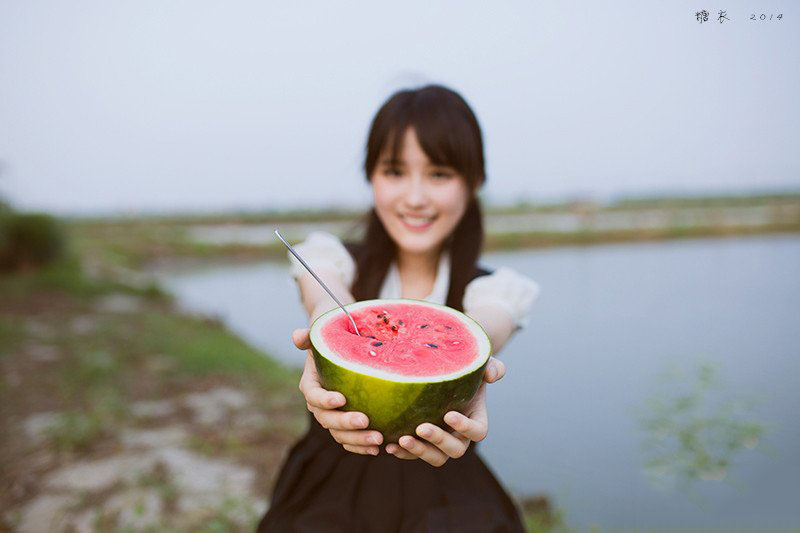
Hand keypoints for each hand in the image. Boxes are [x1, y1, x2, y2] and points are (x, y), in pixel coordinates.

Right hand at [294, 328, 382, 455]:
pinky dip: (362, 447)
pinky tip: (379, 448)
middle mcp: (319, 404)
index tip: (341, 398)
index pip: (313, 396)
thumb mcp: (322, 333)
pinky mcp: (346, 425)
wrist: (344, 348)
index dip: (324, 399)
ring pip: (340, 434)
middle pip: (327, 419)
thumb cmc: (334, 338)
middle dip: (345, 423)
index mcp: (311, 384)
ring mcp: (333, 416)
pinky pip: (351, 440)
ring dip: (357, 440)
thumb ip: (309, 336)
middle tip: (365, 421)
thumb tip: (298, 336)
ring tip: (379, 439)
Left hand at [385, 357, 505, 466]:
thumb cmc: (462, 367)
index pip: (477, 431)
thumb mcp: (478, 363)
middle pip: (455, 449)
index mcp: (476, 419)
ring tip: (402, 440)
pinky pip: (414, 455)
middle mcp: (460, 435)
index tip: (449, 414)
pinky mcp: (422, 443)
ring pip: (435, 457)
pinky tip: (389, 445)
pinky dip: (403, 453)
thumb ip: (491, 366)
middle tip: (421, 427)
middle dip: (438, 440)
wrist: (443, 372)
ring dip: (419, 451)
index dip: (465, 427)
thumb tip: (491, 375)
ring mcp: (441, 442)